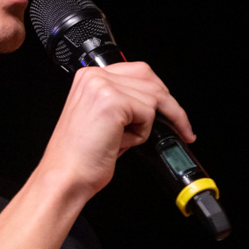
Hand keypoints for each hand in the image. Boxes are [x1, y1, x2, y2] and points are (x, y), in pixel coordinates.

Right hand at [38, 63, 194, 202]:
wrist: (66, 176)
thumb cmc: (80, 157)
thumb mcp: (102, 120)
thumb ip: (123, 105)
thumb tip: (155, 106)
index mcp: (88, 77)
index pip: (137, 72)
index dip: (157, 92)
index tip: (171, 112)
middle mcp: (94, 77)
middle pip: (150, 79)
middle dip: (169, 104)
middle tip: (182, 127)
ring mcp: (103, 86)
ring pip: (152, 97)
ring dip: (148, 124)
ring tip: (126, 140)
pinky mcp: (113, 101)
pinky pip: (148, 113)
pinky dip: (142, 133)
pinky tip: (120, 142)